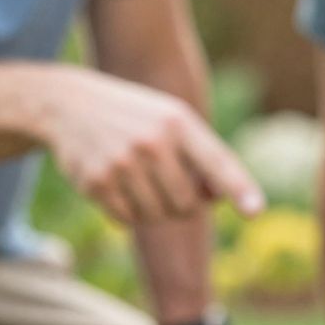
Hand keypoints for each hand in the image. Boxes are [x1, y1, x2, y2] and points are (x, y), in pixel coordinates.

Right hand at [41, 68, 264, 225]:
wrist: (69, 104)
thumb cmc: (135, 117)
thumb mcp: (171, 121)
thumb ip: (201, 157)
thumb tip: (217, 200)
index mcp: (179, 122)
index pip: (217, 162)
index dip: (239, 189)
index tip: (256, 212)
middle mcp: (152, 142)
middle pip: (187, 205)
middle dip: (182, 204)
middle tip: (166, 183)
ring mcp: (122, 163)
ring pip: (157, 217)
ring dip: (154, 210)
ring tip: (140, 182)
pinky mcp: (96, 183)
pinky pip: (127, 220)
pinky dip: (128, 212)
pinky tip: (118, 187)